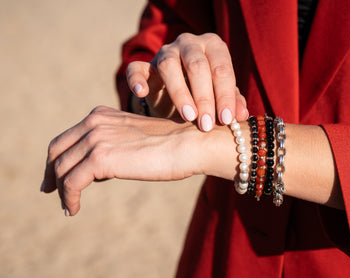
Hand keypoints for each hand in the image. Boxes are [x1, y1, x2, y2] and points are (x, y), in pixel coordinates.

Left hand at [41, 106, 207, 215]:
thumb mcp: (134, 139)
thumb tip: (96, 171)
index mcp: (101, 115)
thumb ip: (113, 146)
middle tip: (50, 191)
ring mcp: (96, 138)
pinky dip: (68, 198)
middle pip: (57, 150)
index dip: (57, 158)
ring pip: (61, 168)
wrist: (189, 144)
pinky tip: (73, 209)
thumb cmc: (170, 145)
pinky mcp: (100, 158)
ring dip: (61, 191)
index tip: (57, 177)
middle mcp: (94, 122)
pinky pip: (71, 183)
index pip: (67, 138)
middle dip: (51, 173)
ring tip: (68, 207)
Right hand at [126, 33, 248, 130]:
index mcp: (213, 46)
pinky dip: (137, 79)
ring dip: (180, 93)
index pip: (222, 69)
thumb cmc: (206, 90)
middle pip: (197, 66)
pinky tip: (142, 93)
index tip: (226, 120)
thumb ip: (232, 101)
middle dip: (204, 97)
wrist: (177, 89)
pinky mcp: (144, 65)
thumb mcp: (221, 94)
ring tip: (188, 117)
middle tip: (207, 124)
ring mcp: (165, 52)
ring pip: (169, 65)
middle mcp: (190, 43)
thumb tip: (242, 116)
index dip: (225, 95)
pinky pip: (136, 68)